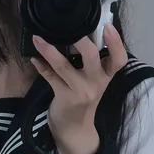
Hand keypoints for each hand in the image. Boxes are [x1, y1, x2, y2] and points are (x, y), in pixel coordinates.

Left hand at [30, 23, 127, 153]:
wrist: (75, 128)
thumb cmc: (84, 98)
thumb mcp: (94, 80)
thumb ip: (92, 61)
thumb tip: (78, 31)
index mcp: (106, 75)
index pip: (119, 59)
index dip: (116, 42)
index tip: (108, 26)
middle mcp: (96, 82)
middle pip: (92, 57)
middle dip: (80, 40)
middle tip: (70, 25)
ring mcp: (80, 90)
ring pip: (63, 65)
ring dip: (49, 50)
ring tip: (38, 38)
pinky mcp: (64, 97)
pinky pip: (50, 77)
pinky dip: (40, 65)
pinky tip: (34, 57)